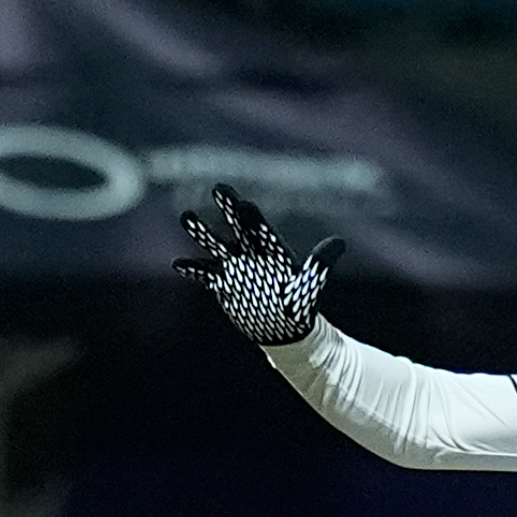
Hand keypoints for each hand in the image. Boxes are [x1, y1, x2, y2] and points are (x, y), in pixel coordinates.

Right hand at [173, 185, 341, 347]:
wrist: (284, 328)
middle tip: (219, 188)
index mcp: (272, 251)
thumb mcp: (309, 285)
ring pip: (215, 245)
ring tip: (185, 215)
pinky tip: (178, 263)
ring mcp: (236, 268)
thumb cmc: (300, 306)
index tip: (244, 203)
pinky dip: (193, 269)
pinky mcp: (224, 284)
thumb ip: (319, 265)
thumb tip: (338, 243)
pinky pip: (205, 274)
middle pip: (238, 227)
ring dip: (202, 232)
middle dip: (228, 209)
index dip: (252, 218)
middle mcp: (252, 254)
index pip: (260, 229)